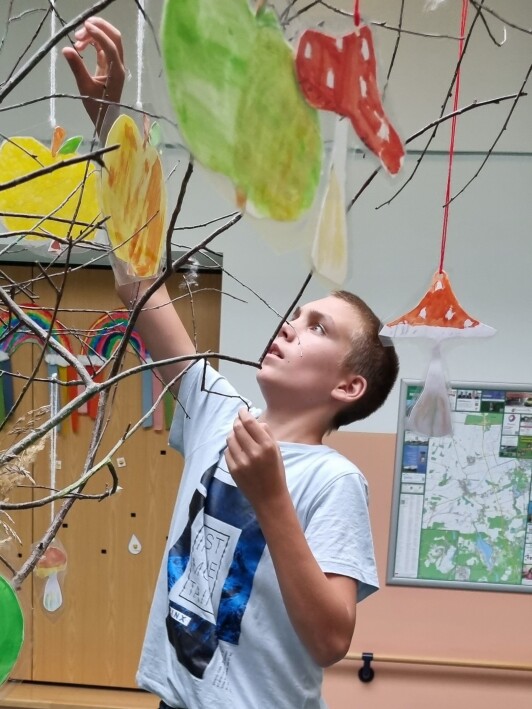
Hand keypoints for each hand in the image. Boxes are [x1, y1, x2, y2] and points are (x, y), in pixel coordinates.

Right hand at [62, 17, 124, 131]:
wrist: (106, 120)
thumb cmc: (98, 108)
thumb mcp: (85, 88)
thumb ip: (77, 68)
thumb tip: (66, 49)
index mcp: (117, 72)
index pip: (111, 47)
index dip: (98, 35)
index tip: (84, 27)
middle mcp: (119, 66)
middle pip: (115, 38)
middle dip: (99, 28)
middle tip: (81, 28)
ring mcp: (115, 65)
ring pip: (109, 41)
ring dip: (94, 35)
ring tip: (77, 41)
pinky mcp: (109, 67)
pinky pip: (103, 48)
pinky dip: (92, 43)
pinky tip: (80, 47)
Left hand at [225, 408, 286, 510]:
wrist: (270, 498)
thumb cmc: (276, 473)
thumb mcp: (277, 451)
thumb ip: (267, 434)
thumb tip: (256, 420)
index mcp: (267, 446)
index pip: (250, 423)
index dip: (244, 414)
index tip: (242, 410)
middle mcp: (254, 453)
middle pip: (237, 428)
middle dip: (237, 422)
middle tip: (238, 421)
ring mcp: (242, 462)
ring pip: (230, 439)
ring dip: (233, 434)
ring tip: (238, 436)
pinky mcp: (233, 470)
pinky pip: (227, 452)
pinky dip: (231, 448)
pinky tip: (237, 450)